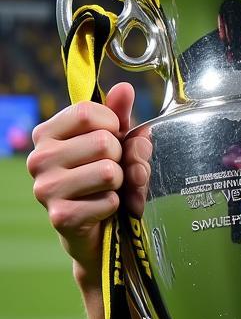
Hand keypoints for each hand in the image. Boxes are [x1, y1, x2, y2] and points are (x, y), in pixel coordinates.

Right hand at [26, 82, 134, 289]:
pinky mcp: (60, 216)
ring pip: (109, 172)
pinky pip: (108, 200)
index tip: (112, 138)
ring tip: (108, 188)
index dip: (114, 125)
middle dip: (121, 158)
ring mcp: (45, 188)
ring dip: (120, 183)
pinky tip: (103, 208)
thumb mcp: (116, 141)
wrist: (98, 229)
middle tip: (113, 170)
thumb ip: (119, 114)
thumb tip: (125, 89)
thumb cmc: (105, 178)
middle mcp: (39, 159)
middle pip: (104, 143)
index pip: (89, 111)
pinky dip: (115, 205)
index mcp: (47, 134)